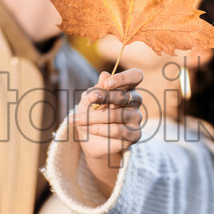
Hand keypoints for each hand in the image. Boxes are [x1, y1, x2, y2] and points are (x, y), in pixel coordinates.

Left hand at [69, 69, 143, 195]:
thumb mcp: (89, 99)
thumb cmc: (90, 113)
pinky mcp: (135, 134)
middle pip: (123, 96)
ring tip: (77, 120)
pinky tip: (87, 128)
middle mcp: (135, 101)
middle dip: (103, 97)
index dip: (123, 78)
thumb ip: (97, 89)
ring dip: (93, 117)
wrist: (89, 138)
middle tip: (89, 99)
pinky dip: (98, 129)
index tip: (107, 84)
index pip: (135, 76)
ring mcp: (136, 118)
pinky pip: (116, 130)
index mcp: (127, 87)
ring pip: (115, 115)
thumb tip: (104, 75)